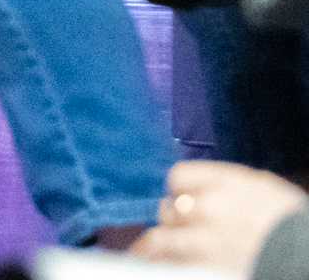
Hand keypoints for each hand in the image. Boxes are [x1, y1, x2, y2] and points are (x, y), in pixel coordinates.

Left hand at [130, 161, 307, 277]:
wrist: (306, 257)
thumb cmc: (293, 224)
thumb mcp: (265, 190)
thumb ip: (231, 187)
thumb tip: (206, 191)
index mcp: (227, 183)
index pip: (179, 177)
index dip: (180, 190)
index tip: (182, 199)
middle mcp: (210, 206)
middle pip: (171, 208)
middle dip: (174, 219)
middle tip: (179, 228)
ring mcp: (205, 239)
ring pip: (162, 237)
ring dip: (158, 243)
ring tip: (151, 248)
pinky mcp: (203, 266)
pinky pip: (169, 260)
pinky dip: (161, 259)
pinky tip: (153, 260)